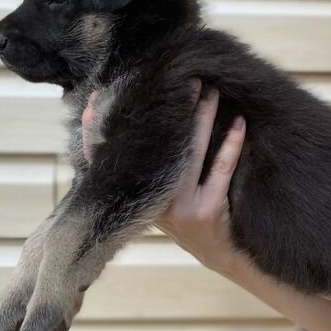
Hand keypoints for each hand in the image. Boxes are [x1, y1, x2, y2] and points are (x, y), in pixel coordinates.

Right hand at [81, 80, 246, 273]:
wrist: (216, 254)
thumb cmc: (185, 218)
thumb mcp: (155, 200)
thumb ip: (141, 170)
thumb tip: (130, 127)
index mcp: (133, 197)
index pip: (106, 158)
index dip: (94, 130)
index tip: (92, 98)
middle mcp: (152, 203)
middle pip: (161, 146)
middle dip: (173, 108)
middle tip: (183, 77)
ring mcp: (179, 208)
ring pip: (191, 152)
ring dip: (202, 117)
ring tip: (211, 91)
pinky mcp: (206, 211)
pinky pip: (220, 169)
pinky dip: (231, 143)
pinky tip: (238, 123)